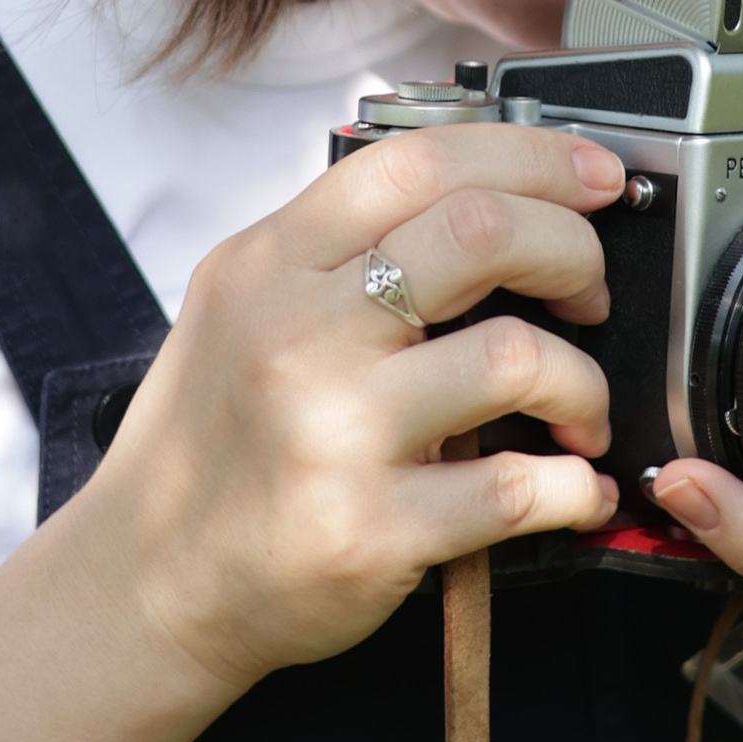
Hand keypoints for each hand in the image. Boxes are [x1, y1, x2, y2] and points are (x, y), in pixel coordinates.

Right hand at [69, 124, 626, 700]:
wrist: (149, 586)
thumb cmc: (212, 441)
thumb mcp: (242, 304)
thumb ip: (338, 245)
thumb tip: (484, 191)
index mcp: (271, 263)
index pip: (419, 163)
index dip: (532, 156)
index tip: (593, 176)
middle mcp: (297, 334)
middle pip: (481, 234)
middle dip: (574, 250)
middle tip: (591, 291)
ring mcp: (333, 433)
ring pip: (517, 358)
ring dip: (584, 382)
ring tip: (579, 409)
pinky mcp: (370, 531)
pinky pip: (518, 489)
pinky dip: (574, 486)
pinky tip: (575, 488)